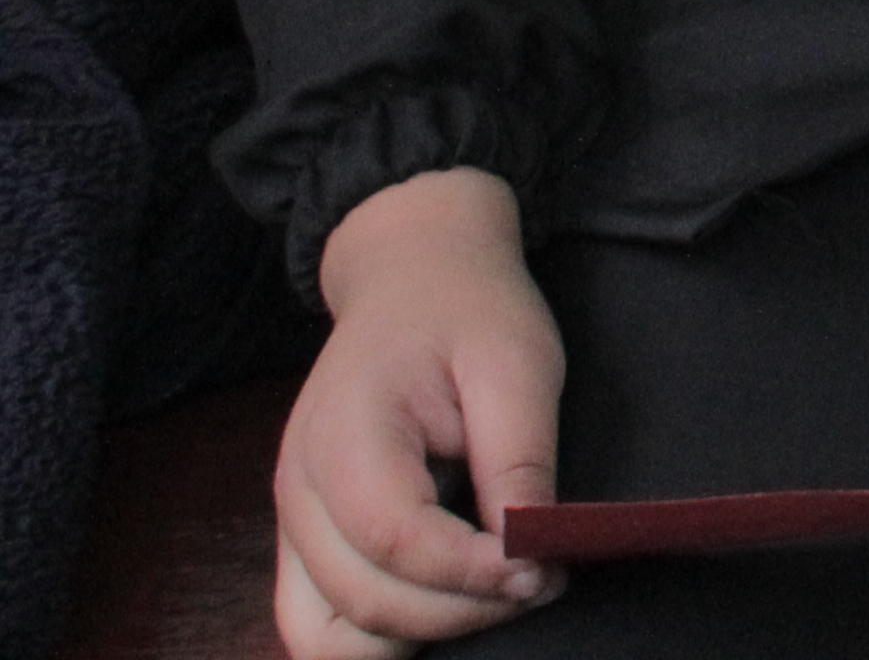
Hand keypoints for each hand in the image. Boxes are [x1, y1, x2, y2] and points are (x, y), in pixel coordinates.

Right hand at [272, 168, 562, 657]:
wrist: (412, 280)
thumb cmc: (468, 313)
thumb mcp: (517, 362)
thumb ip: (519, 457)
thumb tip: (531, 549)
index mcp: (344, 434)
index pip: (395, 539)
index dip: (470, 574)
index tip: (543, 571)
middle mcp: (298, 491)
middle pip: (363, 601)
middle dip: (460, 611)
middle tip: (542, 582)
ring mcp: (291, 524)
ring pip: (328, 633)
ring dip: (416, 636)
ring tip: (496, 597)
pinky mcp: (305, 543)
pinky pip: (320, 623)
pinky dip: (380, 635)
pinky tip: (449, 609)